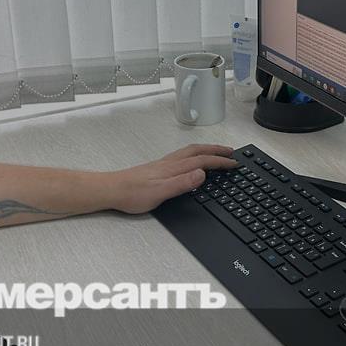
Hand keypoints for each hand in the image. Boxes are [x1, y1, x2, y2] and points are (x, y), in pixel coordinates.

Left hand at [105, 144, 237, 213]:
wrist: (112, 190)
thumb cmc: (132, 194)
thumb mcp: (160, 193)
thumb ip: (182, 183)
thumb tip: (202, 173)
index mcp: (174, 168)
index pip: (202, 161)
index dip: (220, 161)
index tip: (234, 163)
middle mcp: (170, 163)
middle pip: (198, 151)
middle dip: (216, 150)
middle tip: (231, 152)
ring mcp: (163, 164)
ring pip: (190, 152)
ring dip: (206, 150)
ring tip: (216, 152)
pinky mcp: (158, 168)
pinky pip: (182, 157)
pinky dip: (194, 155)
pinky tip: (192, 161)